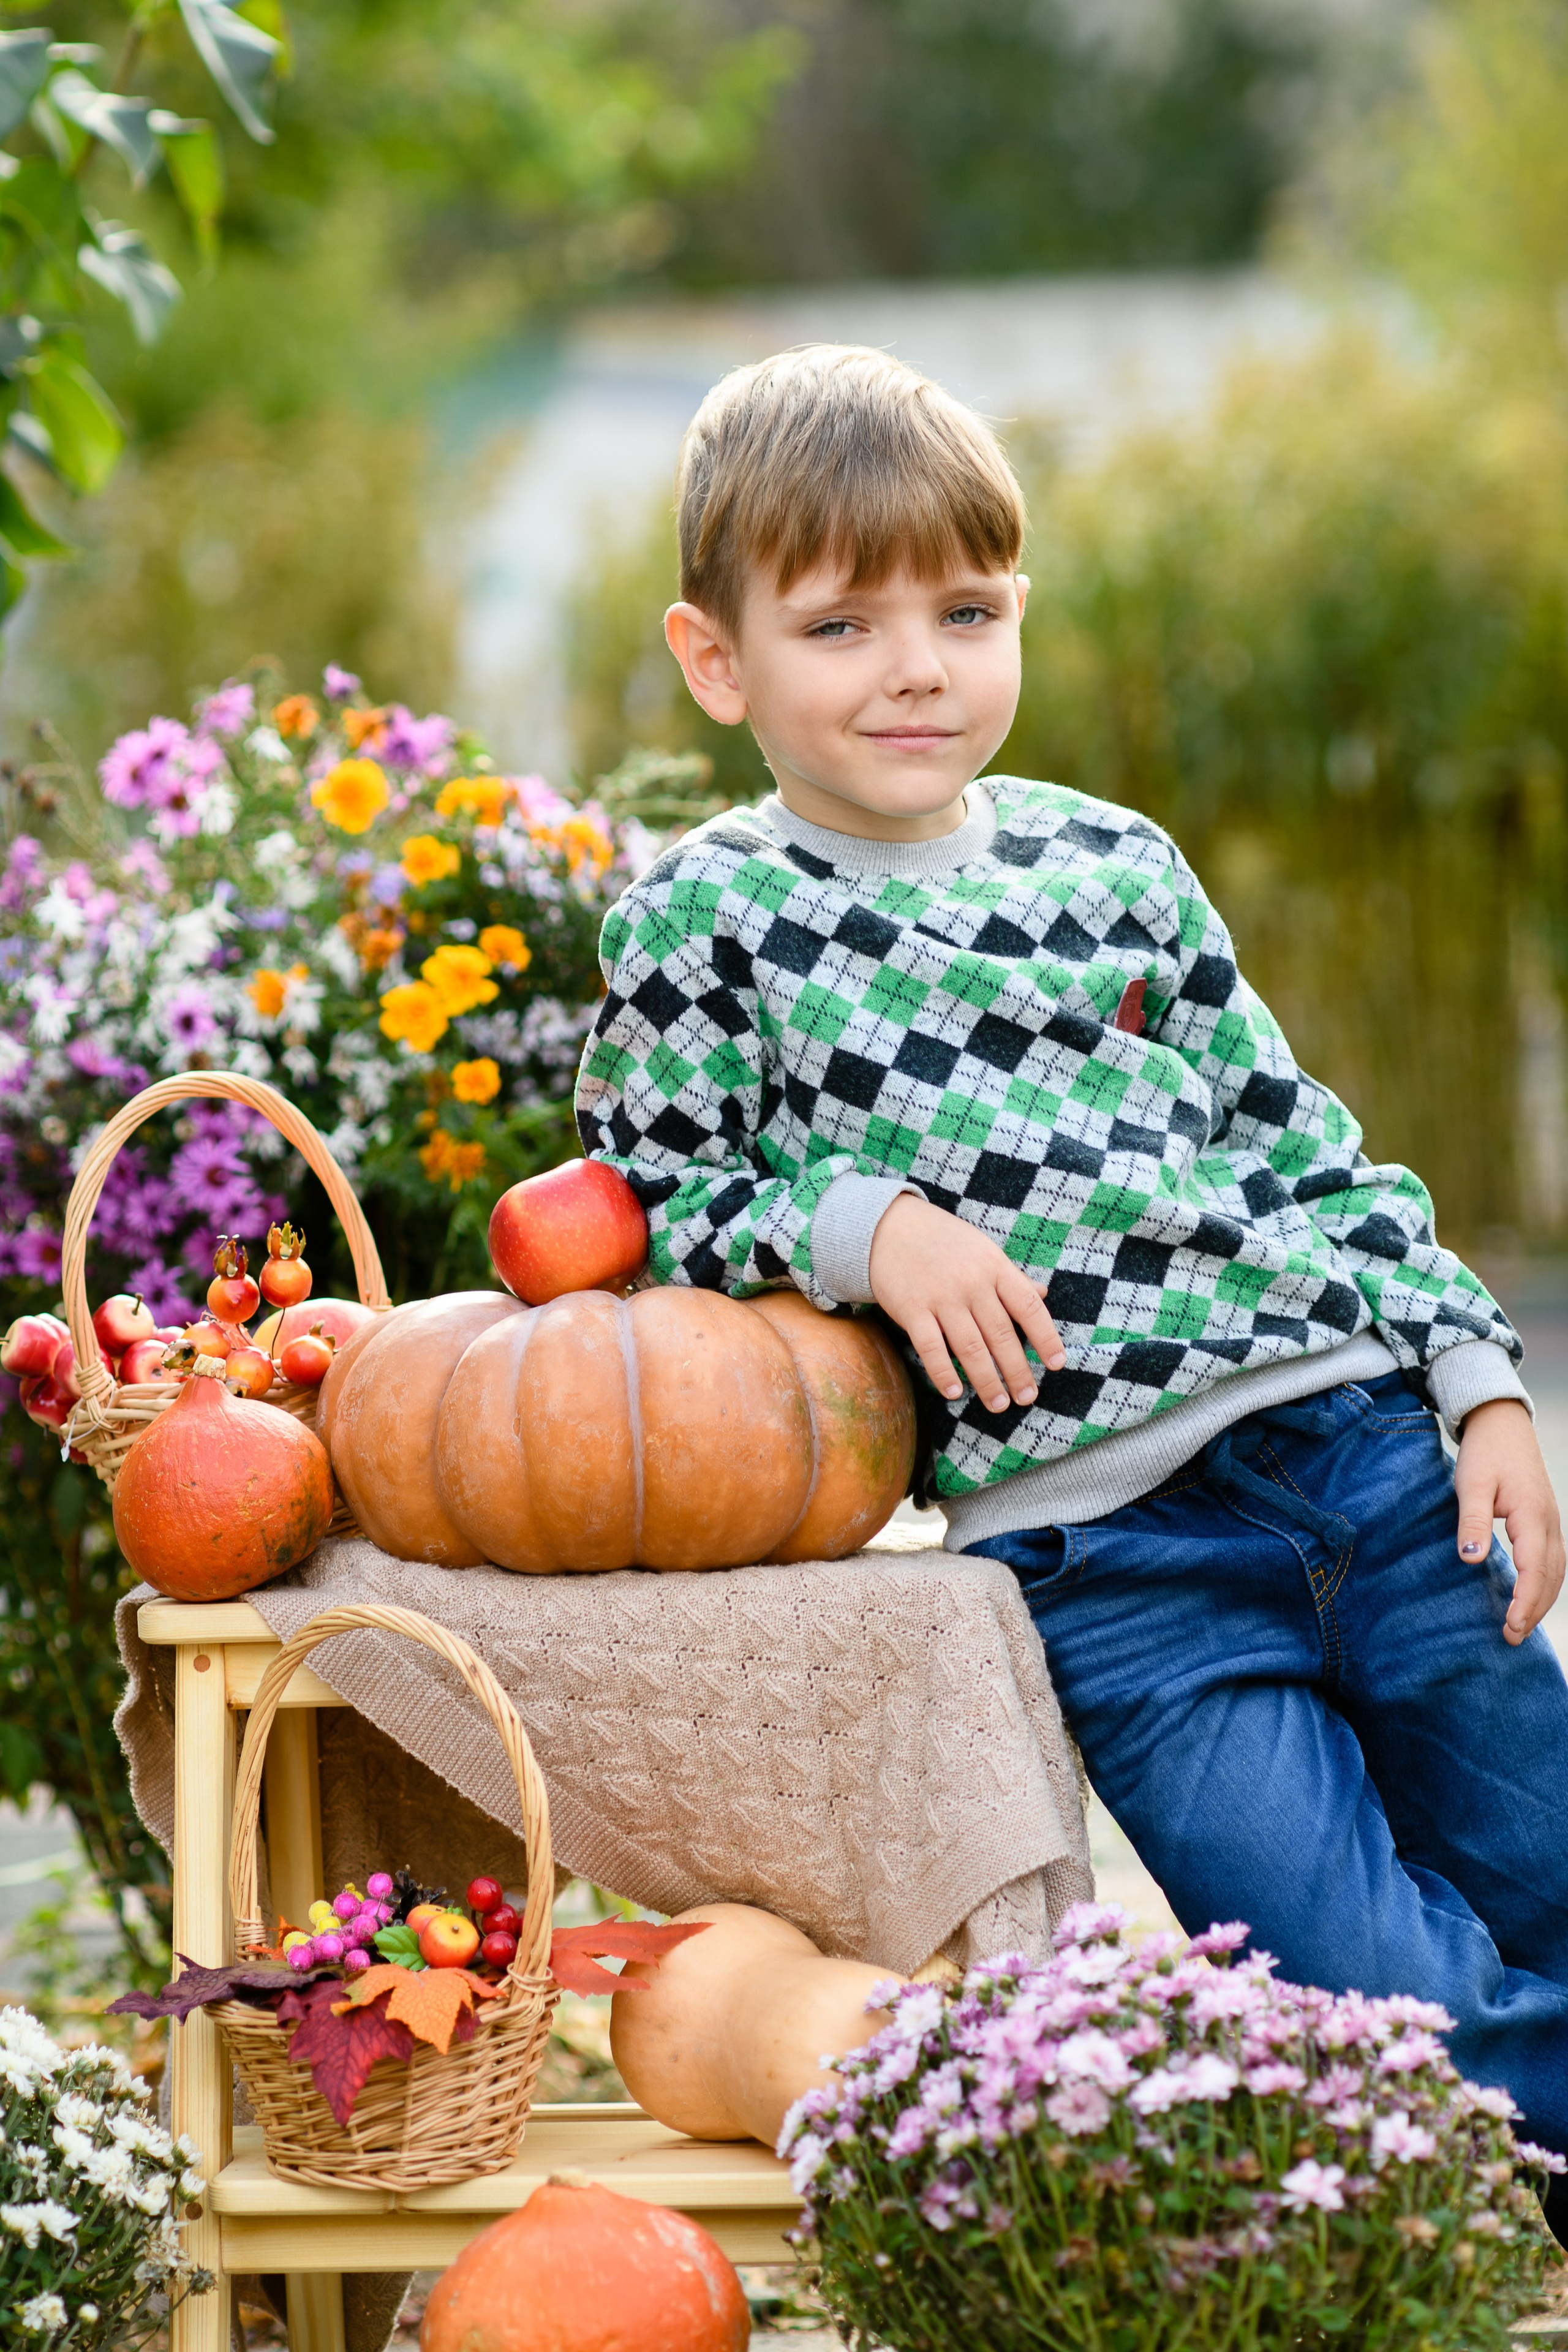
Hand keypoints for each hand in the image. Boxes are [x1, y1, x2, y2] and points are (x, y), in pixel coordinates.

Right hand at [868, 1195, 1064, 1411]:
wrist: (889, 1226)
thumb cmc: (943, 1241)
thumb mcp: (983, 1250)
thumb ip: (1011, 1276)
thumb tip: (1043, 1294)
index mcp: (995, 1267)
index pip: (1029, 1307)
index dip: (1046, 1338)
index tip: (1057, 1365)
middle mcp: (972, 1282)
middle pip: (1001, 1334)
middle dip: (1017, 1371)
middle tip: (1027, 1398)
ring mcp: (941, 1296)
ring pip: (970, 1346)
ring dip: (987, 1380)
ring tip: (998, 1405)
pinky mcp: (912, 1308)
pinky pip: (931, 1347)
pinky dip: (943, 1372)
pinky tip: (955, 1392)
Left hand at [1453, 1398, 1565, 1643]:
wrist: (1502, 1425)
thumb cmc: (1485, 1453)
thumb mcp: (1472, 1483)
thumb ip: (1472, 1520)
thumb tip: (1472, 1558)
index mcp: (1532, 1515)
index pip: (1535, 1568)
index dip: (1525, 1601)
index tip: (1511, 1626)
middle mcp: (1549, 1523)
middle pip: (1550, 1577)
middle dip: (1534, 1610)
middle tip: (1511, 1638)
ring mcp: (1551, 1523)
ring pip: (1555, 1572)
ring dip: (1541, 1601)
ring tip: (1519, 1627)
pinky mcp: (1544, 1522)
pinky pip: (1552, 1561)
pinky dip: (1543, 1584)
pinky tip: (1528, 1599)